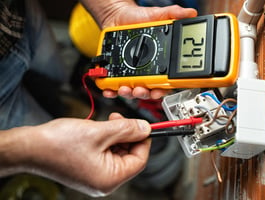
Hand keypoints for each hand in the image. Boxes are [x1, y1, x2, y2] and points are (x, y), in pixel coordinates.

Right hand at [1, 113, 150, 196]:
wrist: (29, 147)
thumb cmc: (58, 144)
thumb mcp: (99, 131)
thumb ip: (126, 129)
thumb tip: (145, 128)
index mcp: (109, 178)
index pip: (140, 159)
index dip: (144, 140)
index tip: (144, 126)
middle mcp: (104, 181)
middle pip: (129, 156)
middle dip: (127, 135)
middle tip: (120, 119)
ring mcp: (95, 176)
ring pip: (117, 153)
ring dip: (116, 135)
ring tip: (106, 122)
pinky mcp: (88, 168)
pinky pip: (105, 154)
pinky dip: (106, 140)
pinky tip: (98, 129)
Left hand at [80, 0, 197, 98]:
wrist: (118, 16)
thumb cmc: (138, 18)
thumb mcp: (158, 15)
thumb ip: (174, 14)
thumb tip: (190, 14)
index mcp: (159, 62)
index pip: (164, 81)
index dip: (162, 89)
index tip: (158, 91)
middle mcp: (146, 70)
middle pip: (148, 90)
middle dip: (144, 93)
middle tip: (140, 90)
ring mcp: (131, 73)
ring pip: (132, 90)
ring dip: (128, 93)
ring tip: (125, 88)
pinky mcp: (117, 72)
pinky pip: (114, 85)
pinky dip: (111, 90)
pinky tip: (109, 89)